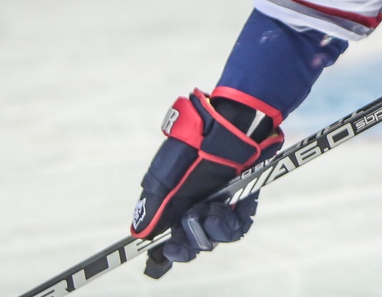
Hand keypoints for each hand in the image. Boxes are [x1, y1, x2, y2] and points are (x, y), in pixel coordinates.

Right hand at [130, 89, 282, 276]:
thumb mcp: (165, 176)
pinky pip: (238, 227)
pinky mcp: (241, 201)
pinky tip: (222, 208)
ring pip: (215, 239)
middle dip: (190, 242)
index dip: (168, 252)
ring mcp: (219, 205)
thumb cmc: (193, 147)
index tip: (165, 254)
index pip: (170, 239)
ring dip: (211, 229)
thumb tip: (139, 234)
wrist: (229, 127)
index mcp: (174, 204)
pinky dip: (230, 223)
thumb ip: (153, 206)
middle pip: (192, 244)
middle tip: (191, 221)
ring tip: (210, 209)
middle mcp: (196, 207)